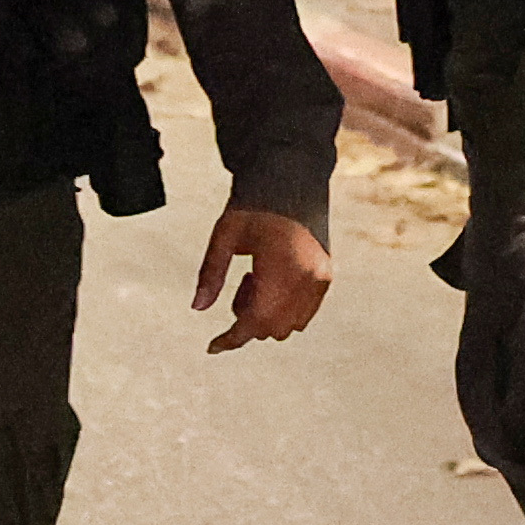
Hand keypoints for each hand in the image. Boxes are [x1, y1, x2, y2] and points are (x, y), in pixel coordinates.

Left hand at [194, 208, 330, 349]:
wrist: (291, 177)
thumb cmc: (253, 204)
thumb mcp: (224, 236)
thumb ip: (211, 274)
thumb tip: (198, 308)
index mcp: (281, 268)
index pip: (256, 321)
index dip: (232, 338)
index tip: (213, 346)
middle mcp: (307, 278)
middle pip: (274, 328)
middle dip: (250, 320)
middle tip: (244, 283)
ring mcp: (320, 278)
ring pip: (291, 324)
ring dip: (268, 315)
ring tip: (260, 277)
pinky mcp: (327, 274)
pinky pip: (306, 312)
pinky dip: (285, 309)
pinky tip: (275, 278)